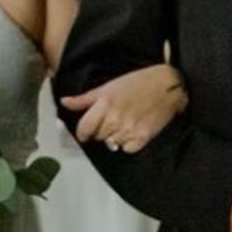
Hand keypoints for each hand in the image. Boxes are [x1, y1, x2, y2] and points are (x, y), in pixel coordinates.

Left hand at [59, 65, 187, 153]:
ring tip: (123, 124)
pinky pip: (127, 149)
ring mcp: (129, 129)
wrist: (168, 85)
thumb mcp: (108, 87)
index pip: (84, 129)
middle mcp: (115, 118)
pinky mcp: (143, 137)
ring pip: (111, 144)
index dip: (83, 132)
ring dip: (114, 137)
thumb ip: (84, 99)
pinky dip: (128, 143)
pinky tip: (133, 131)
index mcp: (104, 104)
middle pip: (98, 136)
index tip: (85, 132)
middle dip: (100, 131)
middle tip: (111, 121)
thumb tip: (64, 102)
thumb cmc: (136, 82)